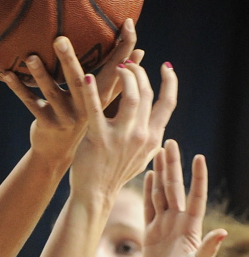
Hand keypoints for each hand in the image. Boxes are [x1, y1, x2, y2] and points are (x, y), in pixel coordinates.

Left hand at [2, 20, 139, 169]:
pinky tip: (7, 74)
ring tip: (31, 56)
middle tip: (60, 38)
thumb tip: (139, 51)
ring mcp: (66, 117)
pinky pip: (31, 102)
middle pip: (79, 81)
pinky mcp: (46, 123)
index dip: (125, 48)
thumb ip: (118, 78)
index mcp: (102, 98)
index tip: (128, 24)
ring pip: (52, 92)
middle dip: (69, 60)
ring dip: (40, 74)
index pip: (117, 71)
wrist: (59, 153)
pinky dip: (18, 88)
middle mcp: (86, 108)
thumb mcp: (102, 101)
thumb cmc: (82, 119)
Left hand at [68, 58, 176, 199]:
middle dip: (139, 73)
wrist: (95, 194)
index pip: (168, 103)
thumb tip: (160, 121)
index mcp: (153, 137)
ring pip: (132, 97)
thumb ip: (150, 136)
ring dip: (125, 76)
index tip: (166, 66)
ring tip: (116, 65)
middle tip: (127, 63)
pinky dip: (92, 91)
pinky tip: (87, 77)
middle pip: (148, 94)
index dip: (170, 81)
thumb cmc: (115, 172)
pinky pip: (96, 110)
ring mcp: (121, 137)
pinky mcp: (99, 139)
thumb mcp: (141, 155)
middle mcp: (141, 135)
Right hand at [143, 140, 226, 256]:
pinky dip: (148, 190)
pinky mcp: (150, 232)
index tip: (198, 157)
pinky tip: (148, 176)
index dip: (197, 177)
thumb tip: (221, 233)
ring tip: (158, 153)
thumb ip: (208, 249)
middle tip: (169, 143)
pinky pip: (149, 207)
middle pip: (174, 188)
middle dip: (173, 165)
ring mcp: (163, 225)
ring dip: (160, 173)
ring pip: (161, 193)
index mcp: (190, 227)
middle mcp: (177, 222)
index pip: (195, 196)